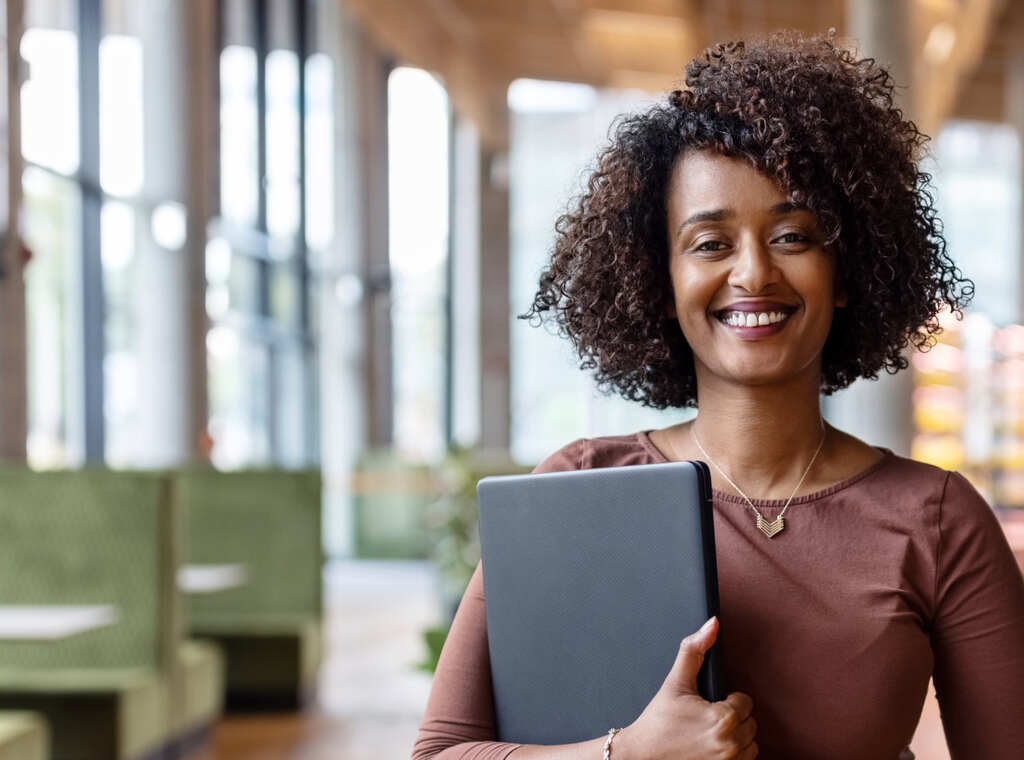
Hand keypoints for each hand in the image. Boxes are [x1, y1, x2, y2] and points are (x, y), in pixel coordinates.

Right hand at [615, 617, 757, 759]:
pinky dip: (733, 756)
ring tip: (709, 735)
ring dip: (736, 739)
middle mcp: (730, 743)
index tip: (707, 705)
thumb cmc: (657, 722)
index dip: (726, 700)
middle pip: (750, 724)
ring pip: (750, 745)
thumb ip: (694, 650)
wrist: (641, 757)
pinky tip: (712, 750)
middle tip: (705, 720)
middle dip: (732, 719)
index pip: (745, 701)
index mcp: (722, 717)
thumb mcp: (675, 683)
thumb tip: (712, 624)